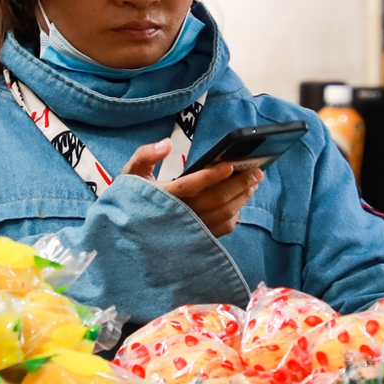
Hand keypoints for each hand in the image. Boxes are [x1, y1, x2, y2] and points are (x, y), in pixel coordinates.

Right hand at [123, 139, 262, 237]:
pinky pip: (222, 229)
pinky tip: (241, 200)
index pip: (189, 186)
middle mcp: (178, 216)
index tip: (229, 165)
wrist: (127, 233)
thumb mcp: (131, 173)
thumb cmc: (132, 197)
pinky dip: (235, 214)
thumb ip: (146, 155)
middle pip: (214, 200)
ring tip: (253, 182)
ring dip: (241, 198)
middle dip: (238, 185)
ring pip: (222, 215)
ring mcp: (190, 231)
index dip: (210, 176)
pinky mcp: (198, 240)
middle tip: (256, 172)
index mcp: (162, 197)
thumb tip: (166, 144)